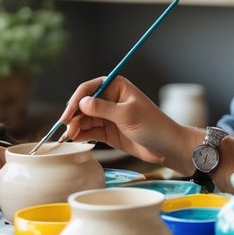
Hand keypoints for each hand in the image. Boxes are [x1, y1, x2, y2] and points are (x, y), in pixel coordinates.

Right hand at [61, 76, 186, 165]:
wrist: (167, 147)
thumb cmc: (153, 125)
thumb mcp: (127, 115)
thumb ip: (103, 109)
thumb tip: (82, 103)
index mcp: (116, 87)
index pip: (89, 89)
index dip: (76, 100)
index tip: (68, 113)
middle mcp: (110, 99)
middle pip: (84, 105)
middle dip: (74, 115)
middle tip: (67, 127)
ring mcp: (108, 116)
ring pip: (85, 119)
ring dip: (76, 126)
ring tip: (71, 135)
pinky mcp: (108, 132)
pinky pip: (90, 130)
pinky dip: (82, 134)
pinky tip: (76, 138)